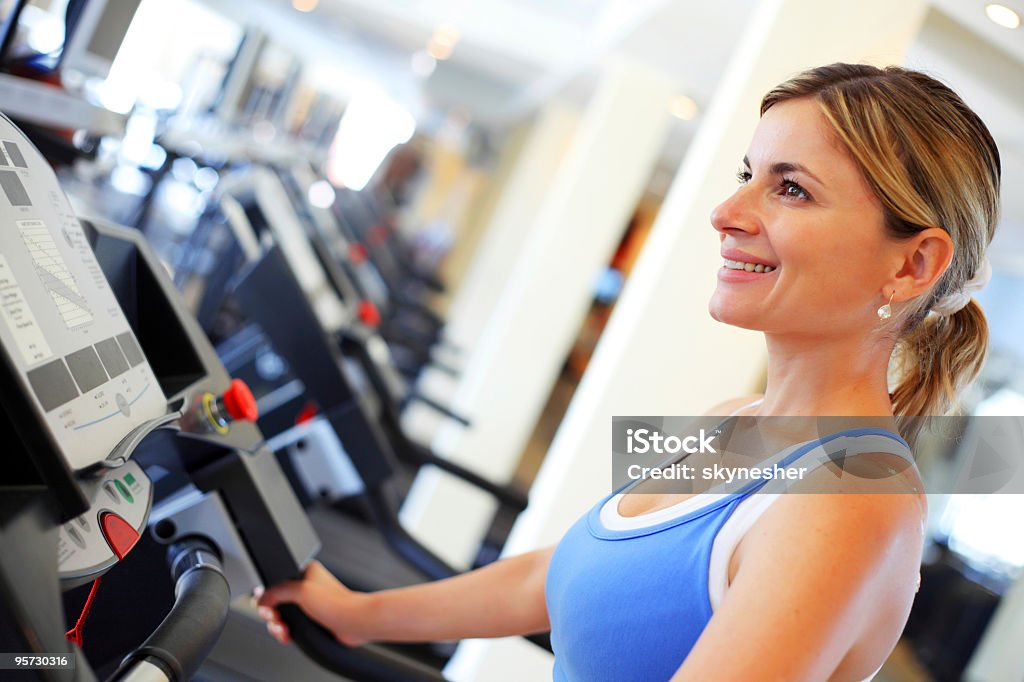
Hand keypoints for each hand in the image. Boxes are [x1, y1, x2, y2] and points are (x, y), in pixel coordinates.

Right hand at [255, 560, 369, 645]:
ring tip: (281, 630)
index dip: (267, 594)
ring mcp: (308, 604)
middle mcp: (306, 587)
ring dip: (277, 625)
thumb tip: (260, 599)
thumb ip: (277, 592)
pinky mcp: (310, 619)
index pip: (276, 581)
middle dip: (271, 613)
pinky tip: (286, 635)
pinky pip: (290, 625)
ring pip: (282, 615)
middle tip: (274, 619)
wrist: (354, 622)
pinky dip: (285, 632)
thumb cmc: (336, 604)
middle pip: (276, 600)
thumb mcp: (301, 591)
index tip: (265, 605)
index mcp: (304, 572)